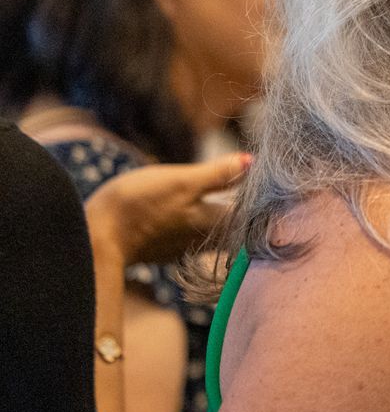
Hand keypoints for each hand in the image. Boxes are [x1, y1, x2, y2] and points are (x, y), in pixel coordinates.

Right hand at [84, 152, 251, 267]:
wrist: (94, 238)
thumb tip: (252, 163)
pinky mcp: (162, 249)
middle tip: (257, 187)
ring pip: (214, 230)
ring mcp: (182, 247)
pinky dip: (199, 221)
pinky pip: (191, 235)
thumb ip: (217, 175)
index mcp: (216, 223)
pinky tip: (196, 210)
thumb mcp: (181, 182)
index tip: (274, 184)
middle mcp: (204, 240)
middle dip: (248, 208)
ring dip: (224, 214)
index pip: (253, 215)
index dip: (266, 200)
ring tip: (230, 194)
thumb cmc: (138, 206)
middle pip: (236, 225)